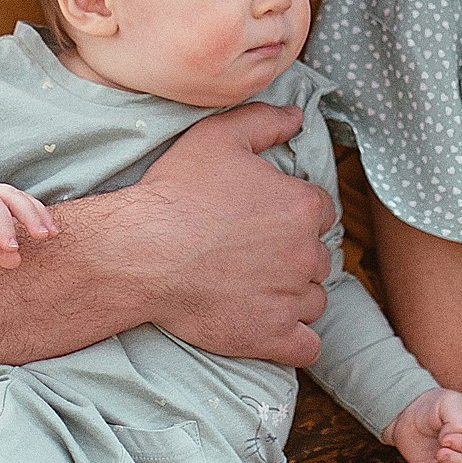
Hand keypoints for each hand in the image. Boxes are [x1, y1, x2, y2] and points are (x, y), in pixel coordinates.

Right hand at [90, 101, 332, 366]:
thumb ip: (265, 121)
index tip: (266, 221)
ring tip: (253, 289)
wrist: (141, 252)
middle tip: (252, 255)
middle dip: (293, 256)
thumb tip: (298, 116)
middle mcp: (306, 253)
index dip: (294, 215)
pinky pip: (307, 346)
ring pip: (314, 300)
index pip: (321, 212)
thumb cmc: (177, 192)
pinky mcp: (272, 336)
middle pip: (317, 258)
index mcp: (302, 206)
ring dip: (293, 297)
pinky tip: (273, 329)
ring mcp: (291, 298)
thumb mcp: (218, 136)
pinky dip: (296, 340)